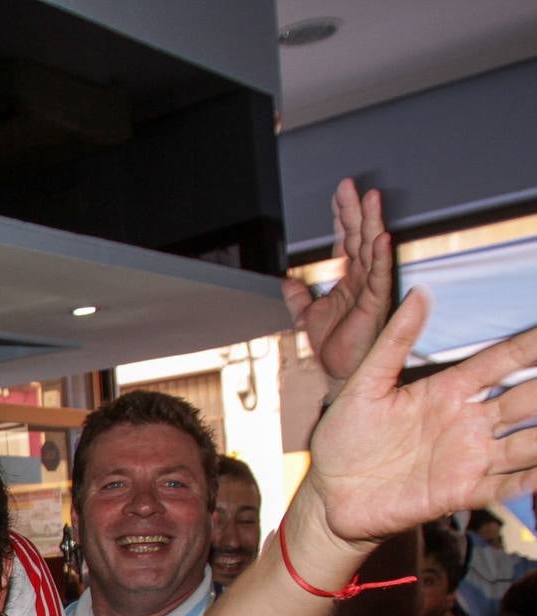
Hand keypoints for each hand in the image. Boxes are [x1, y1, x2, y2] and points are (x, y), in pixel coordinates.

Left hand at [282, 179, 393, 394]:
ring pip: (371, 249)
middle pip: (358, 236)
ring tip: (371, 198)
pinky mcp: (376, 304)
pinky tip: (382, 238)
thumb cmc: (332, 348)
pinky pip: (380, 276)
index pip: (344, 239)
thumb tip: (288, 281)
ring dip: (371, 223)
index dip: (340, 216)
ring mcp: (370, 290)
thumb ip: (298, 296)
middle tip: (349, 185)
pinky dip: (381, 257)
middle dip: (354, 210)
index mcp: (347, 278)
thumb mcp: (307, 316)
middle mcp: (361, 280)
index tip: (338, 193)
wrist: (338, 375)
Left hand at [309, 288, 536, 543]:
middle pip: (525, 400)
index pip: (501, 361)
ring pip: (526, 443)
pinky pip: (505, 486)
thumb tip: (420, 293)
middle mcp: (466, 422)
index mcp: (446, 391)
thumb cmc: (343, 437)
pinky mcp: (459, 492)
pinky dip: (530, 480)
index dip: (530, 346)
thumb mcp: (364, 384)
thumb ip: (394, 342)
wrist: (329, 493)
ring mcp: (467, 458)